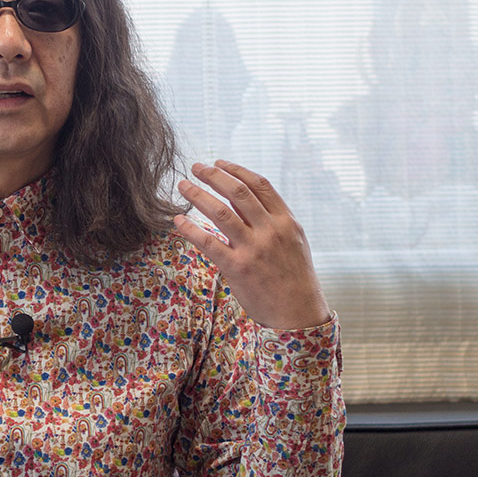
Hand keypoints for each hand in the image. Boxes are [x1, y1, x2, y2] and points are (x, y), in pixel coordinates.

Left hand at [174, 161, 330, 330]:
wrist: (299, 313)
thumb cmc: (294, 277)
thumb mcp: (293, 242)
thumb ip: (272, 220)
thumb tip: (245, 201)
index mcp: (286, 220)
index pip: (259, 185)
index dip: (236, 170)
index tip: (218, 162)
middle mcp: (270, 230)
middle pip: (237, 192)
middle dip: (213, 175)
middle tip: (195, 167)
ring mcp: (254, 249)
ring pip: (220, 212)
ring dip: (198, 195)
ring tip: (183, 186)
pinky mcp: (238, 268)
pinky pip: (209, 243)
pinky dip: (190, 229)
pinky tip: (178, 220)